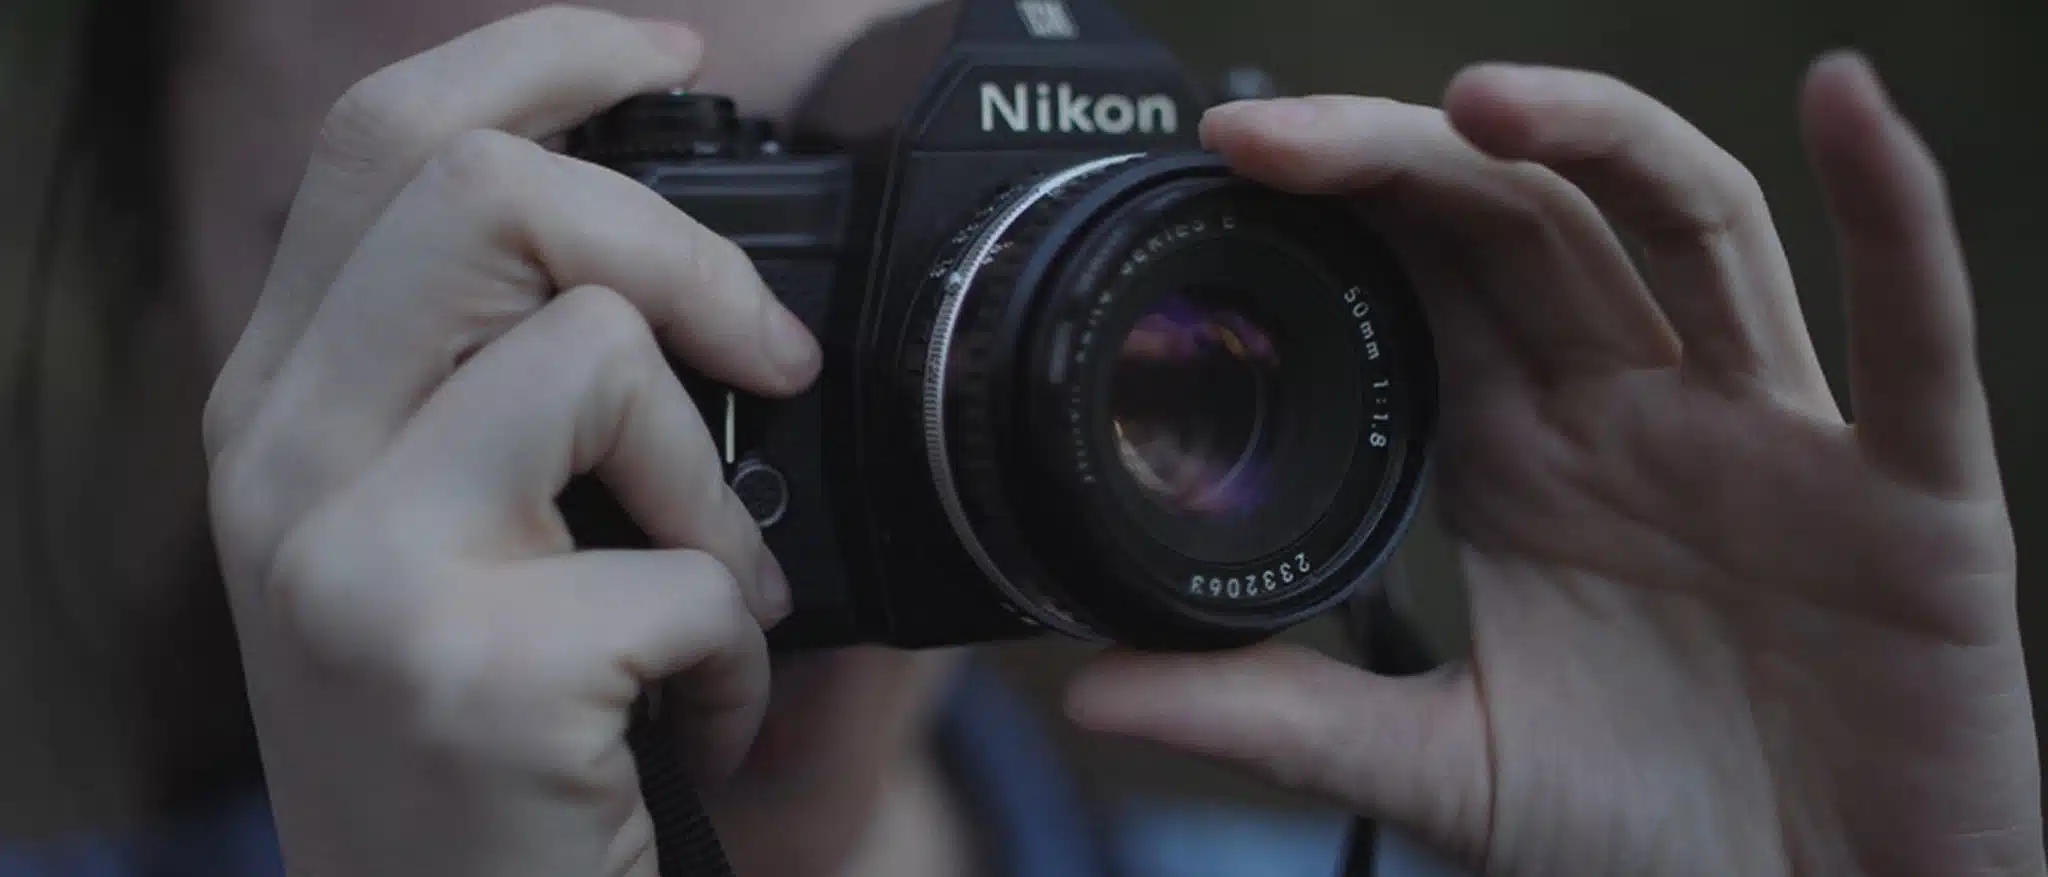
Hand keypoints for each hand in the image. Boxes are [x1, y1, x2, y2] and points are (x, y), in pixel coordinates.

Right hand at [202, 10, 820, 875]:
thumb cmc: (482, 751)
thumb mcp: (446, 547)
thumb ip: (502, 392)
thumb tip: (677, 260)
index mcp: (283, 409)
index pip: (377, 141)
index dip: (535, 57)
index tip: (665, 52)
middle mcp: (282, 465)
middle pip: (483, 195)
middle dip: (679, 252)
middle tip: (768, 359)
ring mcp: (360, 563)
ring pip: (598, 356)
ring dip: (718, 493)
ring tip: (710, 603)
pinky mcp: (471, 670)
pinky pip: (698, 572)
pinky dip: (747, 653)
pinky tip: (698, 720)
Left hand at [1068, 55, 2041, 875]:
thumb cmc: (1642, 840)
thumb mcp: (1440, 768)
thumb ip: (1283, 716)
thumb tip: (1087, 693)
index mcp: (1523, 456)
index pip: (1425, 277)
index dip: (1338, 204)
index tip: (1223, 163)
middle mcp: (1635, 413)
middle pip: (1526, 221)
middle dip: (1405, 160)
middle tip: (1271, 134)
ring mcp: (1771, 436)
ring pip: (1691, 228)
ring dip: (1598, 141)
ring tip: (1479, 100)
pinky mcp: (1911, 496)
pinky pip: (1914, 337)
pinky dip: (1899, 216)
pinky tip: (1854, 105)